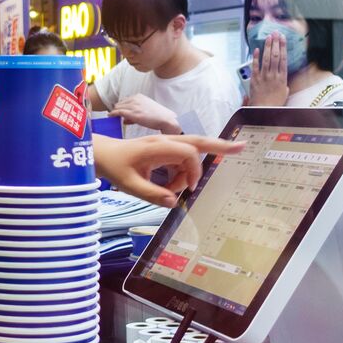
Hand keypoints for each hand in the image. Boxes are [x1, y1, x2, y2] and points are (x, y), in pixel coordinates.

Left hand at [93, 134, 245, 206]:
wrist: (101, 154)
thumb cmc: (114, 167)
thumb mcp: (130, 185)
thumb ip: (152, 194)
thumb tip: (174, 202)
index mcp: (158, 147)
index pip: (188, 153)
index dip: (193, 170)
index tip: (188, 189)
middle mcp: (165, 142)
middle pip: (198, 141)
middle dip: (220, 145)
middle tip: (242, 147)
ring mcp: (166, 145)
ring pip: (190, 156)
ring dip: (187, 174)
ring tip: (172, 190)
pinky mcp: (164, 150)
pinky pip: (181, 162)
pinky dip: (180, 175)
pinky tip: (171, 187)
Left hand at [109, 93, 180, 133]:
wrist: (165, 119)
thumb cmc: (157, 117)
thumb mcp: (145, 110)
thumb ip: (135, 112)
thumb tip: (124, 119)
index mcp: (139, 96)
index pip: (125, 100)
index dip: (122, 107)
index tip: (119, 112)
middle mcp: (135, 99)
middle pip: (120, 103)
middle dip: (118, 110)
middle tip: (117, 117)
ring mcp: (134, 106)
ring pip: (118, 107)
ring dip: (115, 113)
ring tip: (114, 118)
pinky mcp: (133, 113)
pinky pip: (118, 112)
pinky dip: (113, 114)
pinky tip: (110, 116)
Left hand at [247, 33, 288, 106]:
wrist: (264, 110)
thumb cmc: (275, 103)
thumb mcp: (284, 93)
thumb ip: (284, 85)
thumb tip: (284, 82)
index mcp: (282, 78)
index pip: (283, 58)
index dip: (283, 47)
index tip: (283, 38)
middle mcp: (273, 75)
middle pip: (275, 56)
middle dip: (275, 43)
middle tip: (275, 33)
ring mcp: (264, 76)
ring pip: (266, 59)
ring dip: (267, 47)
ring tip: (268, 37)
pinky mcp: (255, 79)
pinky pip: (255, 66)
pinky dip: (256, 57)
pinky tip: (257, 49)